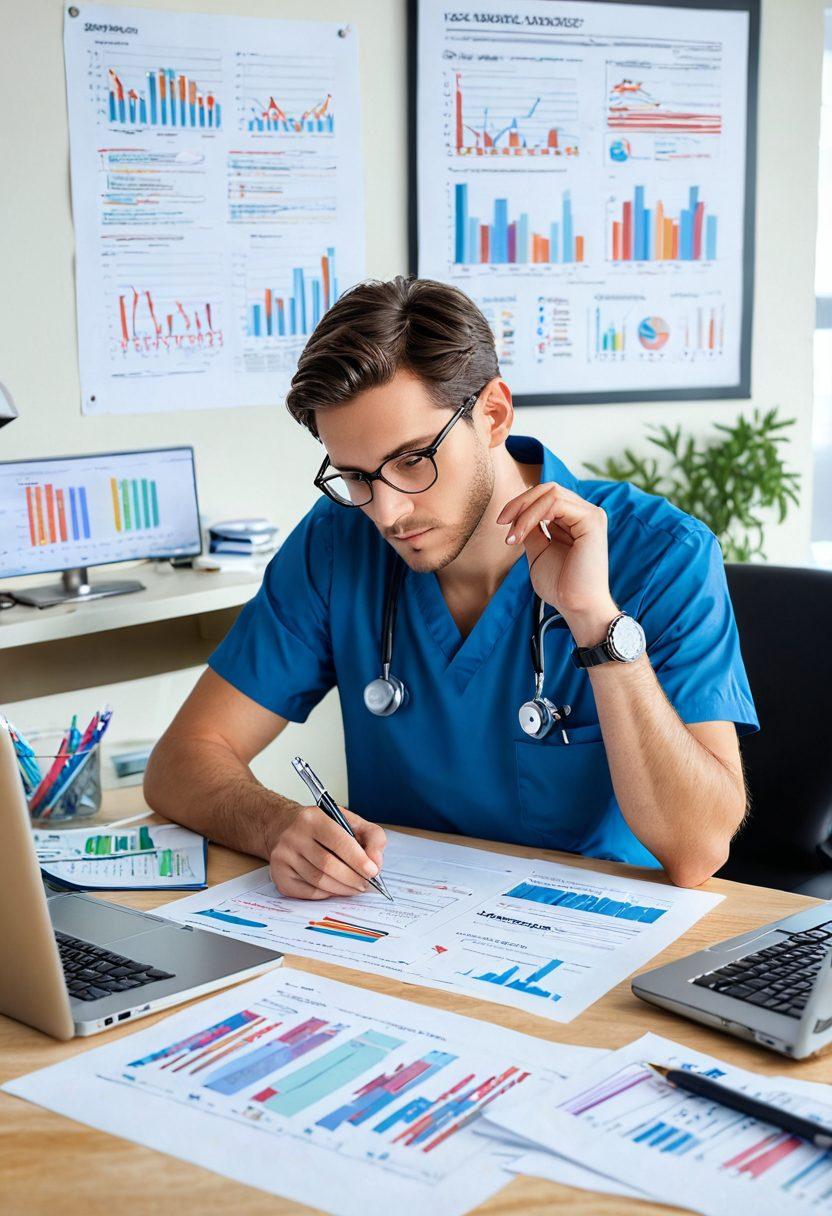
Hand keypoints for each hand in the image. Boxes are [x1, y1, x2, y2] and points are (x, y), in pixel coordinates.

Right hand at [268, 805, 386, 899]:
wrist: (284, 827)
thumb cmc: (322, 826)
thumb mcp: (349, 821)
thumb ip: (371, 836)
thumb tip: (375, 862)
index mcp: (312, 818)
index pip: (338, 841)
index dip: (358, 859)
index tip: (372, 871)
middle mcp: (293, 836)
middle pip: (328, 865)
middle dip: (352, 878)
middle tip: (366, 884)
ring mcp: (283, 857)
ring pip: (318, 881)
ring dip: (342, 889)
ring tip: (354, 887)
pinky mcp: (279, 875)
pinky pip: (308, 893)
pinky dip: (326, 894)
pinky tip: (334, 888)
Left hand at [497, 482, 617, 644]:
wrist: (577, 607)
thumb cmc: (561, 586)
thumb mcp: (539, 552)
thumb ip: (532, 531)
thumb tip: (518, 514)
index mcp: (574, 520)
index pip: (546, 496)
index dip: (521, 504)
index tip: (502, 524)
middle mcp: (585, 513)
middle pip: (547, 489)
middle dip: (519, 502)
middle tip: (502, 522)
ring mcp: (591, 515)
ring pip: (550, 493)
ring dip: (524, 512)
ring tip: (513, 537)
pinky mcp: (591, 520)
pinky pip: (556, 503)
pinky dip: (533, 515)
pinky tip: (523, 534)